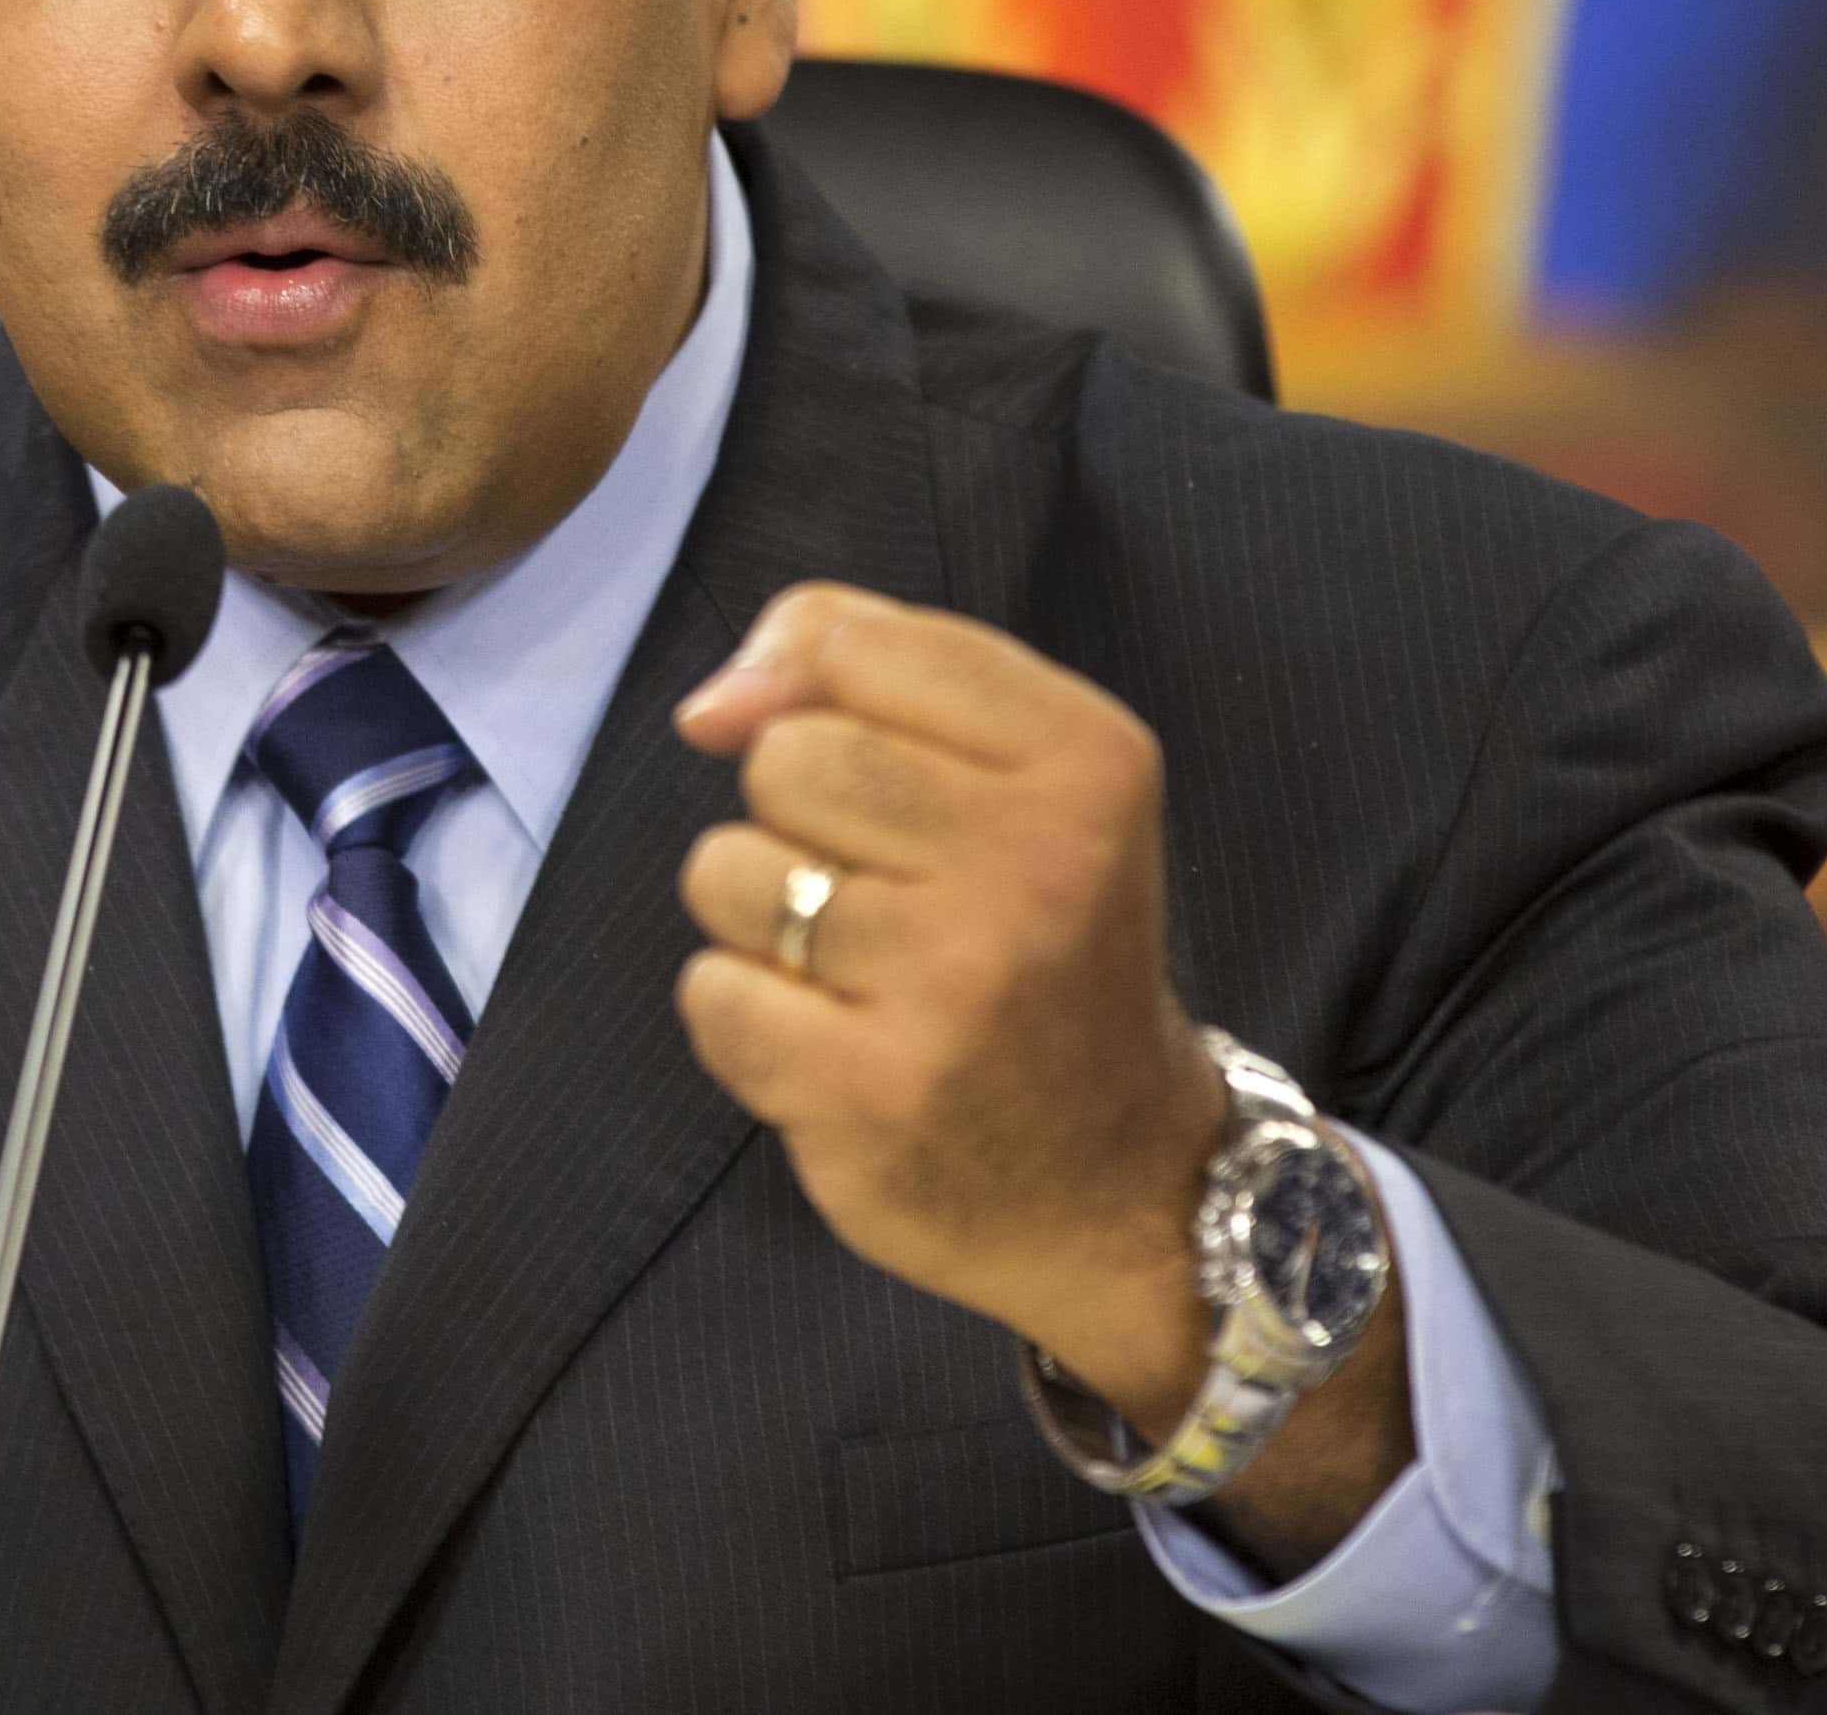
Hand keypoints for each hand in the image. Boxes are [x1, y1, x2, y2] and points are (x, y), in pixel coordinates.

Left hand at [669, 584, 1223, 1394]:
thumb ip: (856, 664)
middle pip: (784, 758)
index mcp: (1088, 759)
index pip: (854, 646)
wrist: (1118, 1179)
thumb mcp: (1012, 766)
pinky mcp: (872, 1092)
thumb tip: (708, 707)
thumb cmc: (1038, 940)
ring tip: (856, 973)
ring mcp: (955, 985)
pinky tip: (829, 1044)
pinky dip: (744, 1016)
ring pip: (728, 871)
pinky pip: (711, 991)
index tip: (889, 787)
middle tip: (885, 896)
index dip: (824, 703)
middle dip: (795, 820)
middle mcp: (1038, 863)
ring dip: (761, 922)